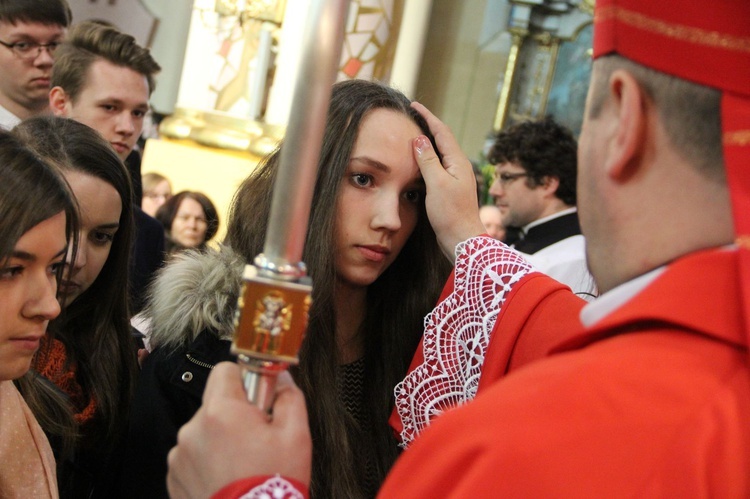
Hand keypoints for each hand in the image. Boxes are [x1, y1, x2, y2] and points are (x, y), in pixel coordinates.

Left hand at [167, 363, 311, 498]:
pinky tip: (227, 478)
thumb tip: (281, 379)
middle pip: (216, 404)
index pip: (225, 370)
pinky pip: (193, 457)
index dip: (245, 380)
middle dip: (235, 415)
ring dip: (220, 440)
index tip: (258, 400)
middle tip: (256, 439)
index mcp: (220, 411)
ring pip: (204, 431)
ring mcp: (180, 455)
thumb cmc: (272, 482)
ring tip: (242, 464)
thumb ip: (289, 396)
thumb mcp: (296, 434)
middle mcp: (193, 428)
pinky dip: (208, 463)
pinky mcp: (175, 476)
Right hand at [412, 102, 485, 260]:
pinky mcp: (450, 190)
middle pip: (442, 140)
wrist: (462, 240)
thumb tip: (419, 139)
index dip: (428, 117)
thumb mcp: (437, 184)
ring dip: (426, 142)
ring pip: (439, 153)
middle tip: (411, 116)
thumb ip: (428, 160)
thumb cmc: (451, 214)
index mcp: (458, 162)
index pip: (441, 132)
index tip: (414, 105)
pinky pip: (437, 167)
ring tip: (412, 134)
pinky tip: (418, 163)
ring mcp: (455, 178)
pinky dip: (426, 159)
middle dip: (427, 126)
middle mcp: (459, 167)